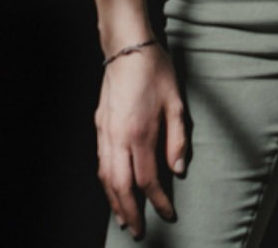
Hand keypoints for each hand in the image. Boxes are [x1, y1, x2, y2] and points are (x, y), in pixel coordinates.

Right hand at [94, 44, 186, 239]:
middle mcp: (118, 138)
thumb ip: (178, 140)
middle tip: (139, 232)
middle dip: (130, 212)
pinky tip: (111, 189)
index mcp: (141, 134)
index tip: (168, 214)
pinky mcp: (99, 126)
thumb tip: (177, 171)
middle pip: (121, 186)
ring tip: (123, 219)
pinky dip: (105, 183)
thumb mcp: (177, 104)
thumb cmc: (155, 72)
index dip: (159, 201)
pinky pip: (100, 163)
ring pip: (106, 177)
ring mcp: (105, 133)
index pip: (148, 180)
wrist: (127, 47)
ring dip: (114, 202)